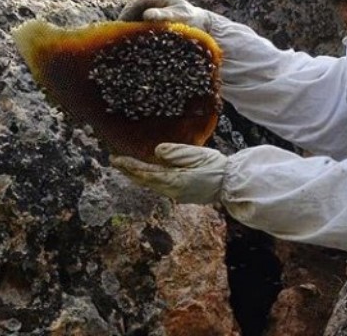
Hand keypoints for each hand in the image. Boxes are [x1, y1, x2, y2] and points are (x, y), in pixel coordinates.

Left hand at [110, 143, 226, 203]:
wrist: (232, 184)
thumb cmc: (217, 167)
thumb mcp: (197, 154)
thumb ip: (176, 153)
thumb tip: (157, 151)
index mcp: (174, 181)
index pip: (145, 173)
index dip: (129, 166)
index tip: (115, 159)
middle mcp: (172, 191)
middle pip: (145, 181)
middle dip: (129, 171)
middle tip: (114, 162)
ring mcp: (177, 195)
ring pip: (151, 185)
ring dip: (137, 176)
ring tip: (125, 167)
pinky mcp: (182, 195)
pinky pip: (159, 187)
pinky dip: (148, 179)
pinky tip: (146, 175)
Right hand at [117, 0, 212, 31]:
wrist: (202, 24)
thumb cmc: (192, 19)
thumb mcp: (179, 16)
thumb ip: (164, 15)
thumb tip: (146, 15)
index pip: (138, 1)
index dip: (128, 11)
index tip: (121, 22)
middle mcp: (155, 1)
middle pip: (134, 8)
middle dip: (125, 18)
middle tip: (117, 31)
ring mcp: (154, 9)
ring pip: (136, 15)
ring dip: (129, 25)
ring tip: (121, 37)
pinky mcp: (154, 19)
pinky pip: (141, 22)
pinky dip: (135, 30)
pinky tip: (132, 40)